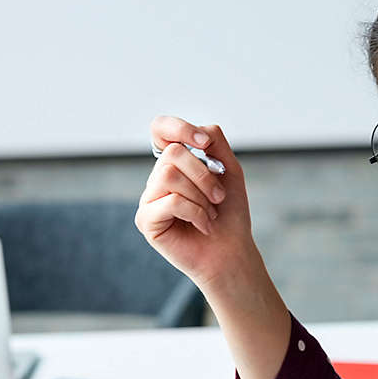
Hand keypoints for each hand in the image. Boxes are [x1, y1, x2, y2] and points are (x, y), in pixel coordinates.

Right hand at [135, 116, 256, 287]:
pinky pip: (170, 201)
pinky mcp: (145, 220)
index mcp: (174, 163)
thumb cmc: (229, 213)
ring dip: (200, 196)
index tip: (204, 144)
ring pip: (169, 176)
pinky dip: (195, 212)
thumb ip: (215, 143)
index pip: (160, 129)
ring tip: (210, 213)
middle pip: (172, 153)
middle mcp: (157, 178)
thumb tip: (199, 130)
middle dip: (204, 175)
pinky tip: (203, 225)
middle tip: (219, 198)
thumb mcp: (229, 170)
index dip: (179, 128)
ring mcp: (149, 199)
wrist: (232, 250)